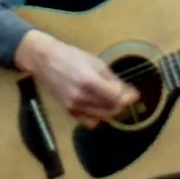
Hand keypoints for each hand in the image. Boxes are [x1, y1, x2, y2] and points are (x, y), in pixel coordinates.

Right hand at [20, 31, 139, 125]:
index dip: (127, 96)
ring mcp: (74, 106)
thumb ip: (114, 80)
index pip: (116, 97)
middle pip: (111, 109)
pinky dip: (98, 116)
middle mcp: (80, 97)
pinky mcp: (69, 112)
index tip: (132, 93)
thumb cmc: (72, 57)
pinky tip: (97, 105)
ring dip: (111, 109)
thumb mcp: (97, 63)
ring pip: (103, 117)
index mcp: (88, 81)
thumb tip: (132, 94)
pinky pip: (91, 122)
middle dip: (121, 103)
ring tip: (109, 97)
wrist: (46, 61)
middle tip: (123, 94)